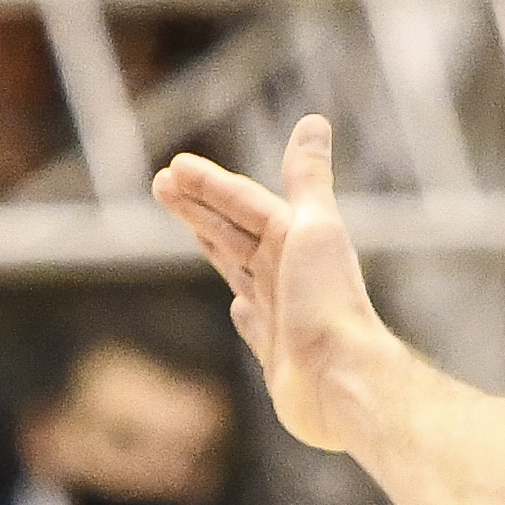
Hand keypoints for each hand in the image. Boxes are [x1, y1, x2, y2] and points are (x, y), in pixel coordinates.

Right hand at [150, 114, 396, 457]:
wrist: (343, 383)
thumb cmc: (329, 304)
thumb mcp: (315, 229)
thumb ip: (308, 179)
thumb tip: (314, 121)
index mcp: (297, 240)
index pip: (244, 202)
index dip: (209, 184)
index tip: (173, 168)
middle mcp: (291, 273)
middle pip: (236, 230)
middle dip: (200, 206)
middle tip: (161, 184)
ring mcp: (285, 314)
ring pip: (240, 270)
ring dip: (214, 245)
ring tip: (190, 228)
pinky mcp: (279, 355)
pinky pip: (256, 324)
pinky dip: (245, 311)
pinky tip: (237, 306)